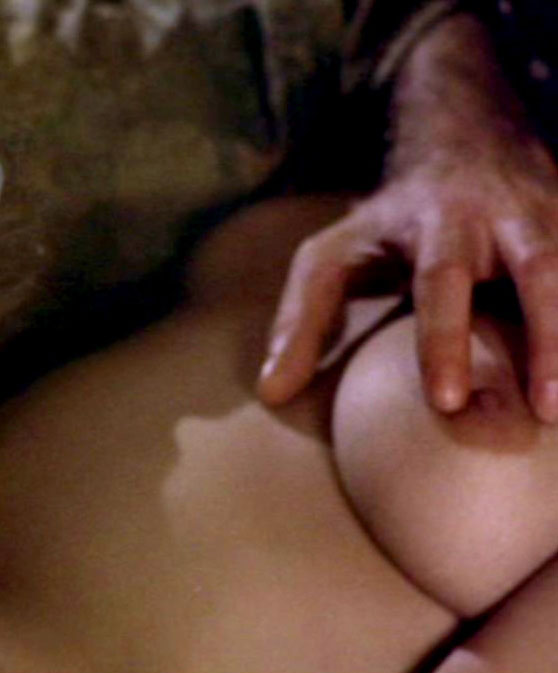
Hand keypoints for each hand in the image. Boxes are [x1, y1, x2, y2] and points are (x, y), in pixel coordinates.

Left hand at [259, 148, 557, 421]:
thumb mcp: (332, 254)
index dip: (445, 341)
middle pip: (537, 271)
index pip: (440, 283)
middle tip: (545, 410)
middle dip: (547, 338)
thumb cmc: (389, 220)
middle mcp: (503, 218)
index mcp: (435, 224)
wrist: (466, 134)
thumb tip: (270, 393)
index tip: (450, 402)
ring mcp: (551, 219)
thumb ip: (304, 319)